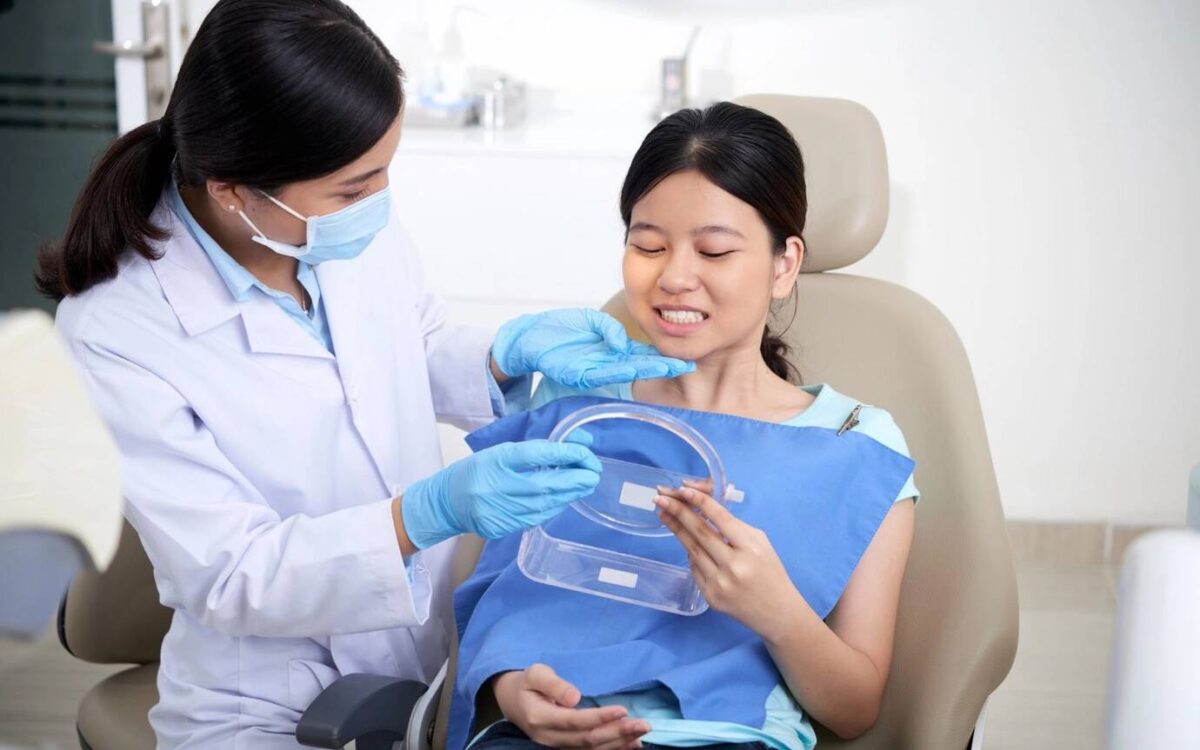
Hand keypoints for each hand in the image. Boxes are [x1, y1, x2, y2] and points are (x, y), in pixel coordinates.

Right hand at [401, 433, 600, 548]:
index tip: (584, 452)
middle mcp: (496, 487)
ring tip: (584, 484)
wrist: (446, 503)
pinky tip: (564, 499)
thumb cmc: (476, 471)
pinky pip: (535, 517)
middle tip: (594, 473)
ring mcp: (499, 511)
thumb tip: (574, 445)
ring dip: (569, 494)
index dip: (564, 453)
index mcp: (494, 461)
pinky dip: (554, 507)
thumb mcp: (501, 452)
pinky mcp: (502, 528)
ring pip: (544, 504)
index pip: (535, 455)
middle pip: (545, 484)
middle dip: (575, 479)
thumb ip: (536, 449)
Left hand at [492, 308, 693, 389]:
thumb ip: (608, 328)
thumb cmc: (559, 330)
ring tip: (667, 367)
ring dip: (645, 370)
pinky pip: (600, 371)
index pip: (642, 354)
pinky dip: (617, 369)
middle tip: (686, 366)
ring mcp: (593, 369)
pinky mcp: (577, 373)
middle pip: (639, 364)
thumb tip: (622, 343)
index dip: (661, 357)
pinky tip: (633, 368)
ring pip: (624, 370)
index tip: (682, 358)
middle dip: (661, 366)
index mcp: (612, 350)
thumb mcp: (589, 321)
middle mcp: (607, 363)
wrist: (530, 338)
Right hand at [493, 664, 649, 749]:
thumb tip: (574, 697)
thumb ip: (554, 684)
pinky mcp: (564, 747)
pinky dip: (612, 749)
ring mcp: (556, 746)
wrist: (512, 701)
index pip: (574, 721)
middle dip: (617, 733)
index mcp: (539, 717)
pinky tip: (631, 745)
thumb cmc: (527, 683)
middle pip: (586, 739)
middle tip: (644, 724)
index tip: (622, 710)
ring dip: (618, 743)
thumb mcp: (535, 673)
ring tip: (641, 734)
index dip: (599, 718)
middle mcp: (548, 737)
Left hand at [656, 481, 801, 639]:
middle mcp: (733, 565)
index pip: (721, 519)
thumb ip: (734, 527)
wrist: (776, 612)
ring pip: (692, 549)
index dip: (700, 502)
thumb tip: (704, 509)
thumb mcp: (760, 543)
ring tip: (663, 513)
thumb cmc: (769, 572)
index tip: (683, 489)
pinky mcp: (710, 596)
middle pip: (700, 533)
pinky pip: (694, 567)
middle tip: (661, 497)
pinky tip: (685, 541)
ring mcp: (719, 583)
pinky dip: (690, 552)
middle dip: (678, 511)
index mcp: (750, 548)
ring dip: (676, 529)